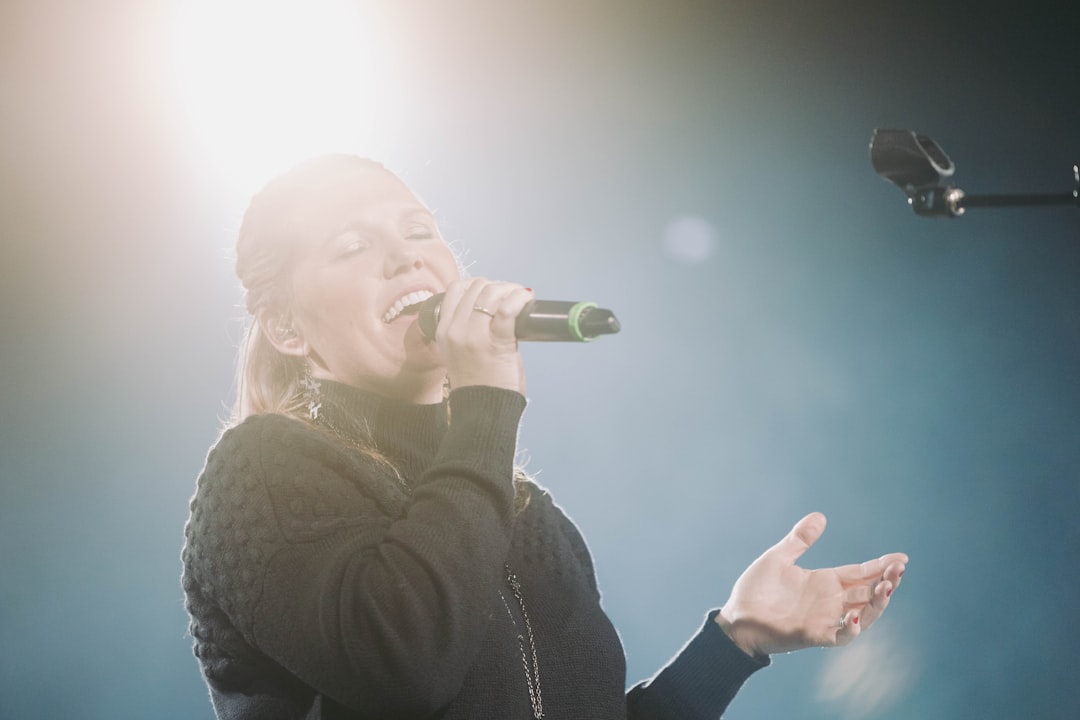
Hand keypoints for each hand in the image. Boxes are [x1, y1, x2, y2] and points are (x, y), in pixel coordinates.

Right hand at [435, 278, 531, 394]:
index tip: (493, 292)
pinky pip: (508, 309)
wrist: (483, 411)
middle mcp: (455, 330)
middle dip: (497, 286)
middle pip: (476, 287)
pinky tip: (526, 300)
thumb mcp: (459, 351)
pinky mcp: (496, 342)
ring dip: (510, 290)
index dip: (478, 284)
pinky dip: (519, 299)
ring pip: (491, 293)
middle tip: (512, 295)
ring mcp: (474, 336)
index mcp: (444, 330)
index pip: (456, 289)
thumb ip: (469, 328)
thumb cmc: (478, 383)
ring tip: (520, 298)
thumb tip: (494, 307)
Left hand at [716, 512, 906, 656]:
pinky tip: (854, 614)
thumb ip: (799, 540)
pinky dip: (850, 627)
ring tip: (886, 587)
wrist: (736, 618)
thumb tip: (820, 516)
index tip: (901, 557)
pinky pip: (840, 635)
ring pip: (863, 614)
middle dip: (886, 582)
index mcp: (825, 582)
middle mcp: (830, 601)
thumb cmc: (756, 590)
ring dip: (877, 603)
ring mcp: (824, 619)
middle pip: (868, 592)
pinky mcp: (814, 635)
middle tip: (899, 570)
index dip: (881, 566)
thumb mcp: (778, 558)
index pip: (860, 573)